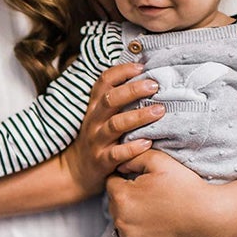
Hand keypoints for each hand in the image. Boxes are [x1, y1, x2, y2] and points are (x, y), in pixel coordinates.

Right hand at [62, 62, 164, 193]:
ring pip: (115, 125)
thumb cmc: (98, 138)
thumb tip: (146, 76)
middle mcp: (94, 121)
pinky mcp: (102, 161)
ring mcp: (97, 141)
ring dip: (138, 116)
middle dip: (133, 90)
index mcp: (95, 106)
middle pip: (110, 100)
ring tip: (159, 111)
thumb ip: (117, 99)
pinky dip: (132, 148)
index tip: (141, 66)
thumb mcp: (101, 116)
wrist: (77, 170)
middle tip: (154, 85)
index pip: (103, 82)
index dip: (121, 71)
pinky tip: (147, 143)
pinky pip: (116, 154)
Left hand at [106, 149, 212, 236]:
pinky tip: (159, 227)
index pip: (111, 183)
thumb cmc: (186, 187)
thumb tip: (120, 164)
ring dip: (132, 217)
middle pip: (115, 204)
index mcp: (121, 196)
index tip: (143, 182)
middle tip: (151, 197)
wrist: (209, 219)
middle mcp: (120, 220)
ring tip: (155, 212)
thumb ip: (134, 157)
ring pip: (122, 223)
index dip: (125, 180)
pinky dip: (142, 234)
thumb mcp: (159, 161)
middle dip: (127, 198)